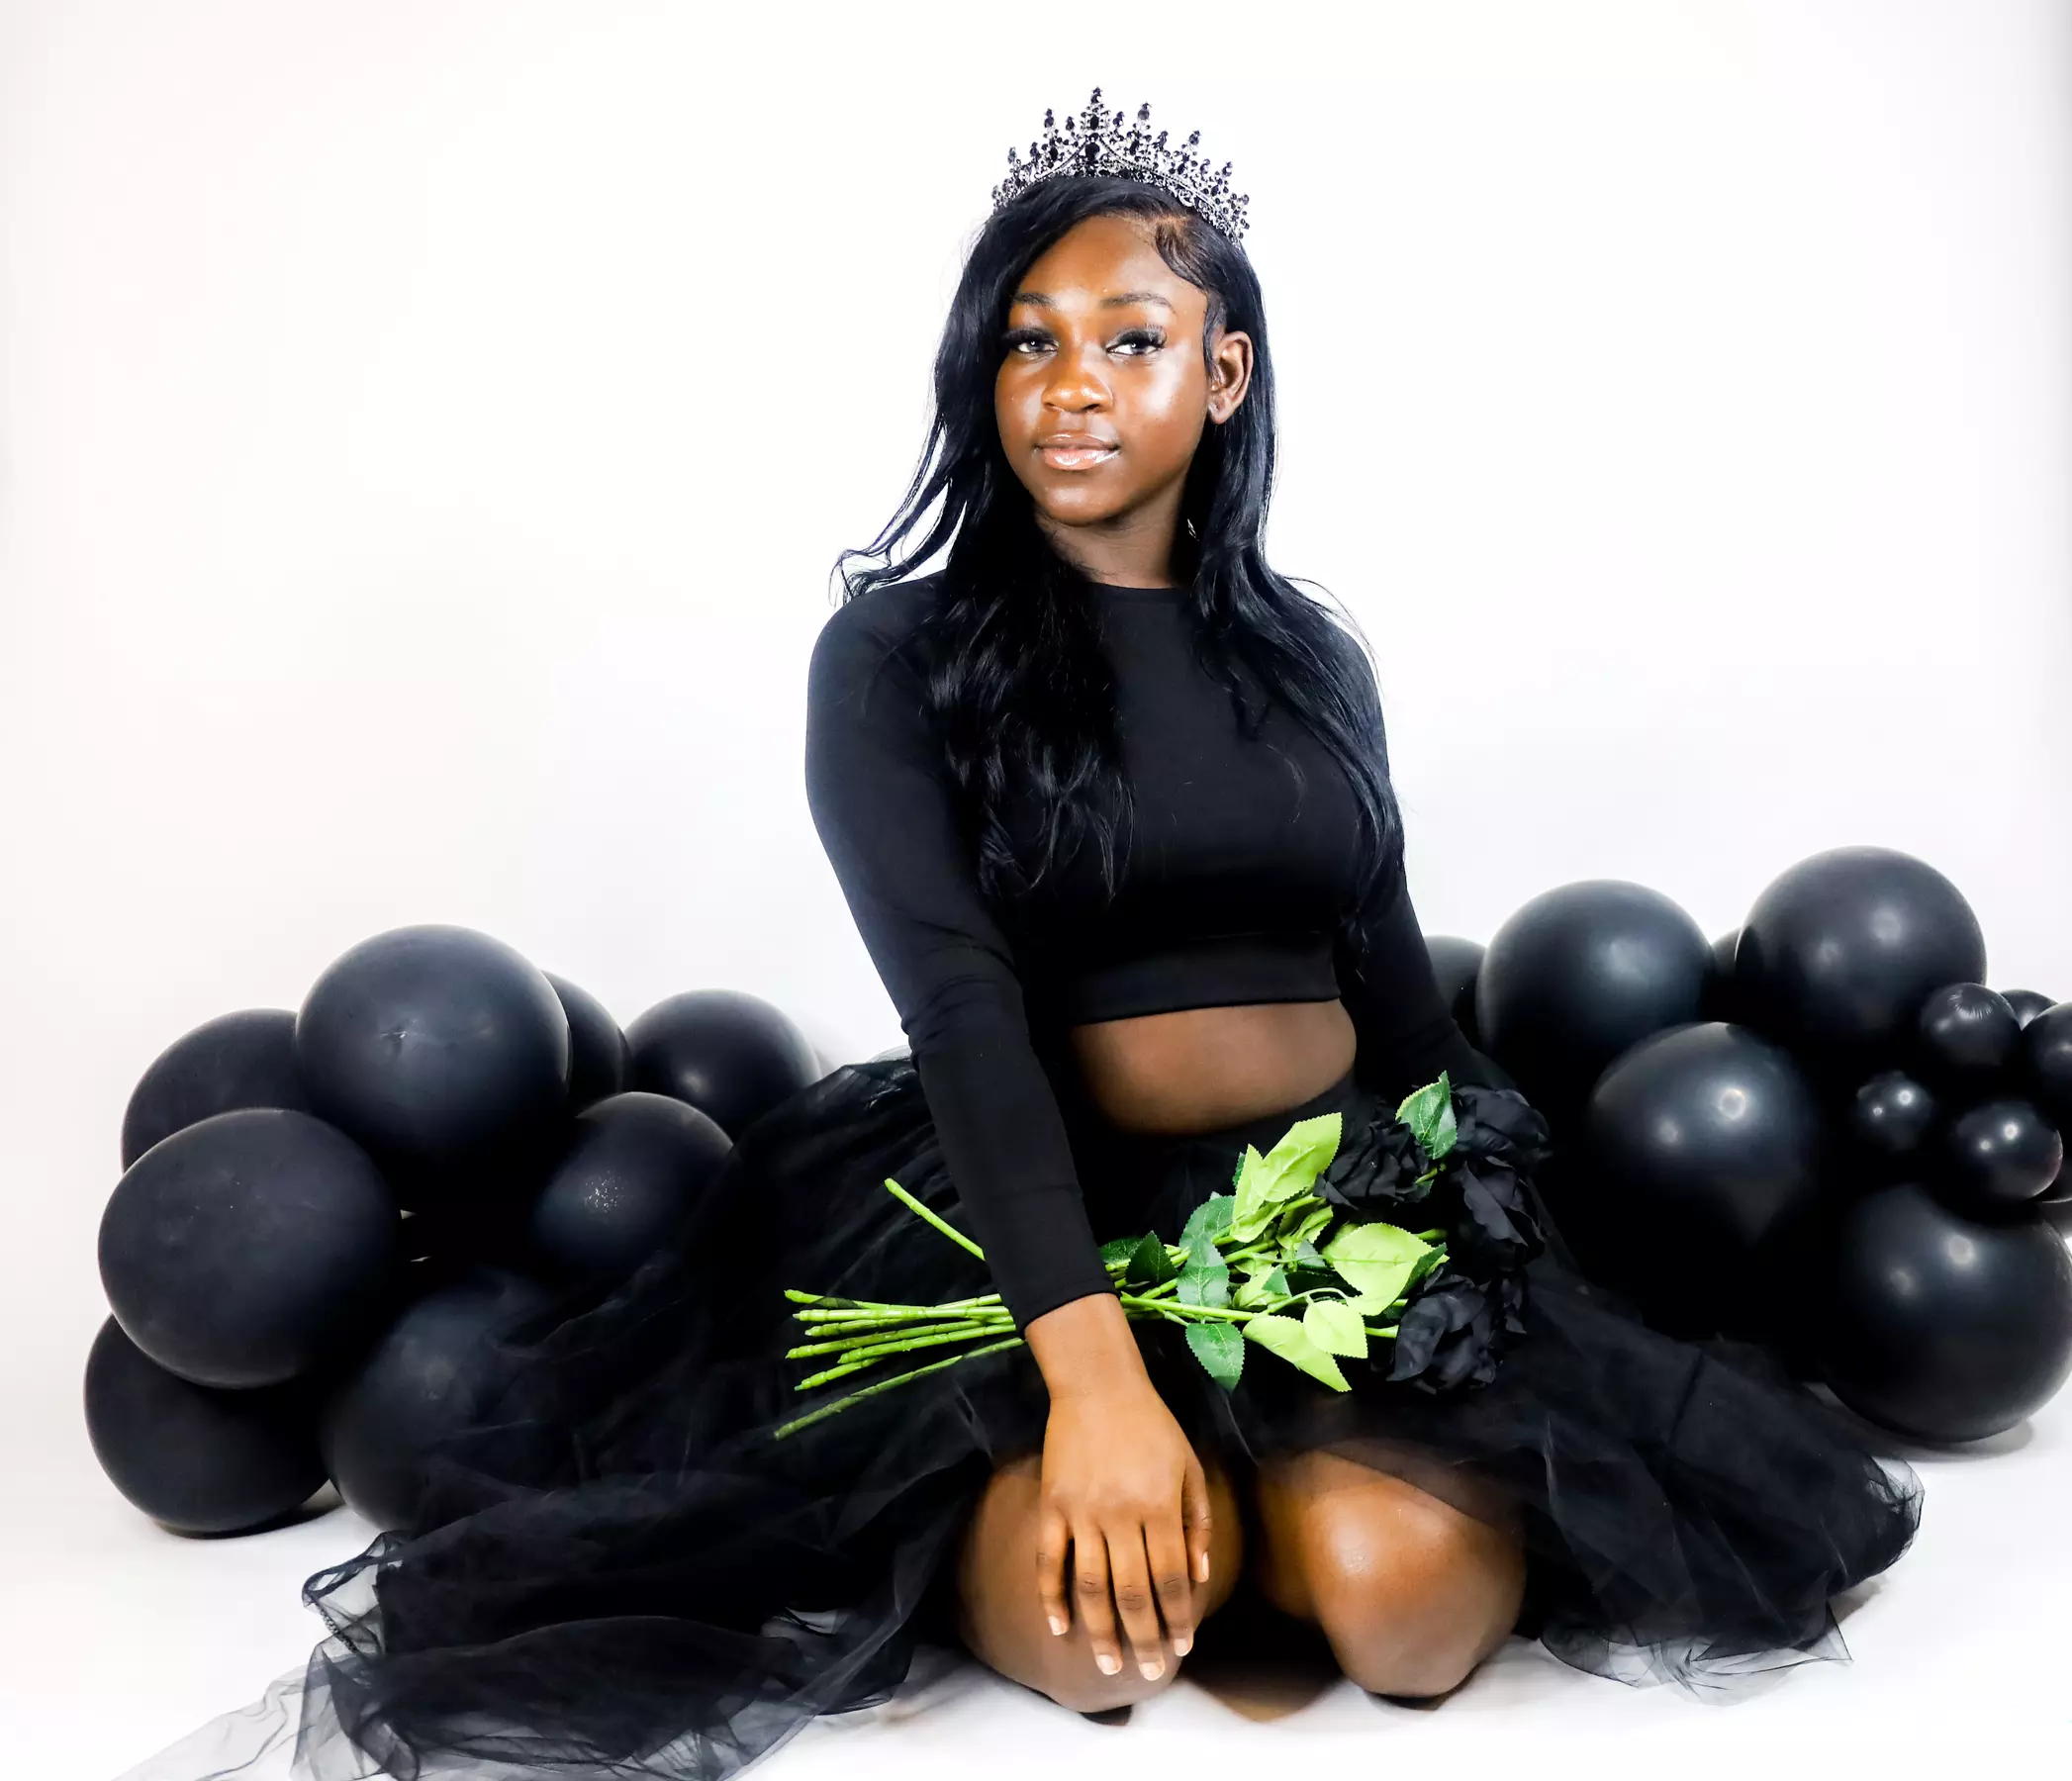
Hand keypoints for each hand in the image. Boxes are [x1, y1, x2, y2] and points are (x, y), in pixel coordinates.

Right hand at [1024, 1294, 1214, 1681]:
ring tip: (1108, 1665)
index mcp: (1159, 1507)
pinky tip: (1059, 1628)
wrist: (1097, 1385)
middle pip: (1133, 1593)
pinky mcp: (1052, 1506)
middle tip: (1150, 1673)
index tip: (1183, 1647)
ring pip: (1090, 1586)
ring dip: (1101, 1631)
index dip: (1178, 1619)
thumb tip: (1200, 1579)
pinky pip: (1049, 1561)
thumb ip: (1198, 1524)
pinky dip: (1052, 1597)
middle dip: (1145, 1639)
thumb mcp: (1189, 1467)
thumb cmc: (1153, 1425)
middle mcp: (1120, 1516)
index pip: (1171, 1579)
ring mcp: (1081, 1513)